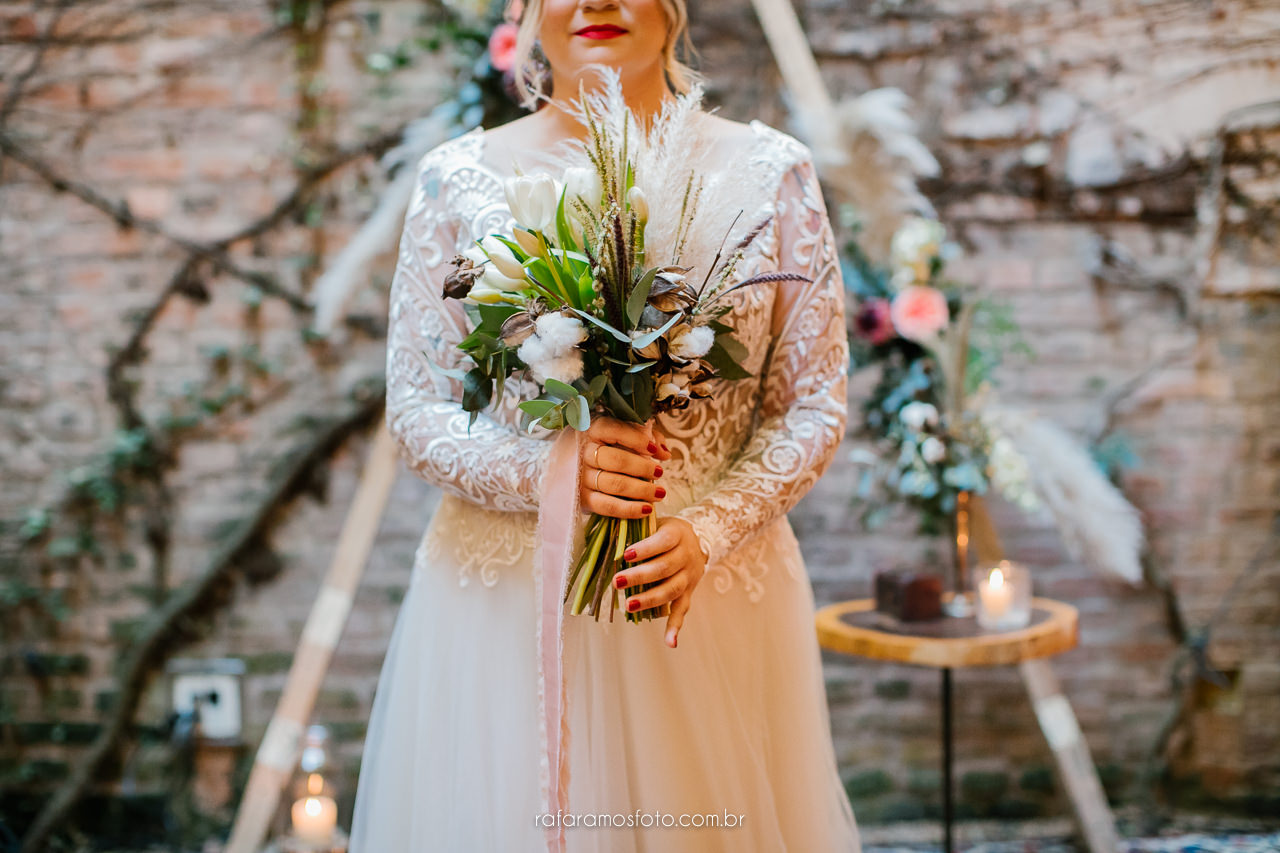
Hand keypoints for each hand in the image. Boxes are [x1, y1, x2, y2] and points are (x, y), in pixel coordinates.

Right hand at [580, 416, 671, 518]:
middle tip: (660, 472)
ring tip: (659, 493)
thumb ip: (648, 437)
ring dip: (641, 490)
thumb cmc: (609, 446)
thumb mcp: (627, 435)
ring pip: (614, 484)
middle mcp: (584, 452)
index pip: (614, 431)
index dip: (636, 440)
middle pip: (616, 460)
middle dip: (642, 468)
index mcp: (594, 430)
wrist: (579, 465)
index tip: (653, 450)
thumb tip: (664, 453)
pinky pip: (607, 506)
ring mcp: (582, 476)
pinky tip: (646, 509)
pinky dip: (629, 509)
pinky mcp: (583, 498)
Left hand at [612, 517, 705, 648]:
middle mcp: (686, 556)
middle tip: (617, 581)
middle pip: (664, 568)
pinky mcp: (689, 592)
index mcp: (677, 534)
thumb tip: (607, 530)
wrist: (699, 539)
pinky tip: (669, 642)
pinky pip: (682, 610)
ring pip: (671, 590)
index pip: (663, 541)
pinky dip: (675, 627)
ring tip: (628, 605)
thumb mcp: (655, 522)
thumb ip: (635, 527)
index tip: (625, 555)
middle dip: (640, 577)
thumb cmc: (665, 531)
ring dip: (650, 600)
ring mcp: (688, 576)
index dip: (645, 549)